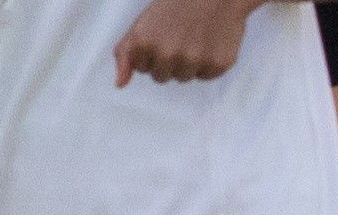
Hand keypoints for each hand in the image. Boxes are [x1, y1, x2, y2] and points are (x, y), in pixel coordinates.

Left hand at [114, 0, 260, 85]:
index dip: (151, 52)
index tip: (162, 35)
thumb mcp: (142, 22)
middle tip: (179, 35)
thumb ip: (126, 53)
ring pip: (183, 77)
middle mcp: (167, 55)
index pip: (142, 68)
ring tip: (195, 37)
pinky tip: (210, 41)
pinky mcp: (217, 65)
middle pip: (161, 77)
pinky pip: (205, 76)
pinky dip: (208, 62)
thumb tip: (120, 84)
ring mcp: (193, 62)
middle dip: (168, 60)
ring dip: (187, 63)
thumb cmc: (177, 3)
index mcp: (145, 44)